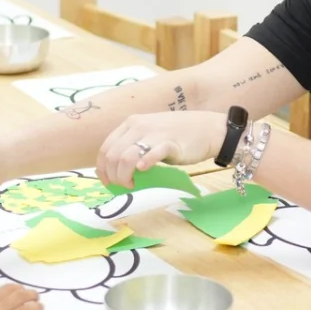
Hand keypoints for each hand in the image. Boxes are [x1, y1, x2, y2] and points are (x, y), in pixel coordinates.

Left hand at [97, 111, 227, 187]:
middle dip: (113, 176)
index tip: (108, 183)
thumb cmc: (177, 134)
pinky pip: (152, 154)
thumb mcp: (149, 134)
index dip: (102, 169)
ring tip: (132, 184)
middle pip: (113, 156)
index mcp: (131, 123)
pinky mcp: (170, 143)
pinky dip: (144, 164)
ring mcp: (154, 134)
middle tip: (124, 186)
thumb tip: (118, 170)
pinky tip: (143, 171)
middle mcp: (138, 126)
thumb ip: (134, 146)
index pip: (105, 148)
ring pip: (126, 158)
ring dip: (124, 176)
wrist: (208, 129)